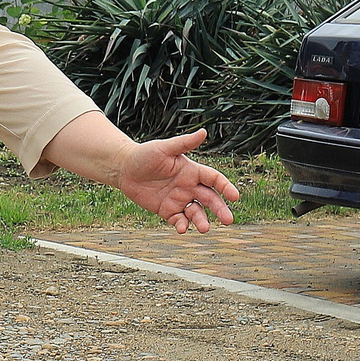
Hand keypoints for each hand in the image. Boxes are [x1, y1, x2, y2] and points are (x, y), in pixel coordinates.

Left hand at [116, 129, 239, 231]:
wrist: (124, 169)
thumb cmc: (145, 155)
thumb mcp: (164, 148)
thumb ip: (184, 143)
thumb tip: (204, 132)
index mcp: (192, 171)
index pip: (214, 179)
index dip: (225, 187)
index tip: (235, 196)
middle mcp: (189, 187)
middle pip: (210, 199)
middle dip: (220, 209)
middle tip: (228, 220)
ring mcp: (179, 200)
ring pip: (196, 213)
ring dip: (202, 221)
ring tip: (205, 228)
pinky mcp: (167, 210)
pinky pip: (178, 220)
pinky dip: (182, 225)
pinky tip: (182, 228)